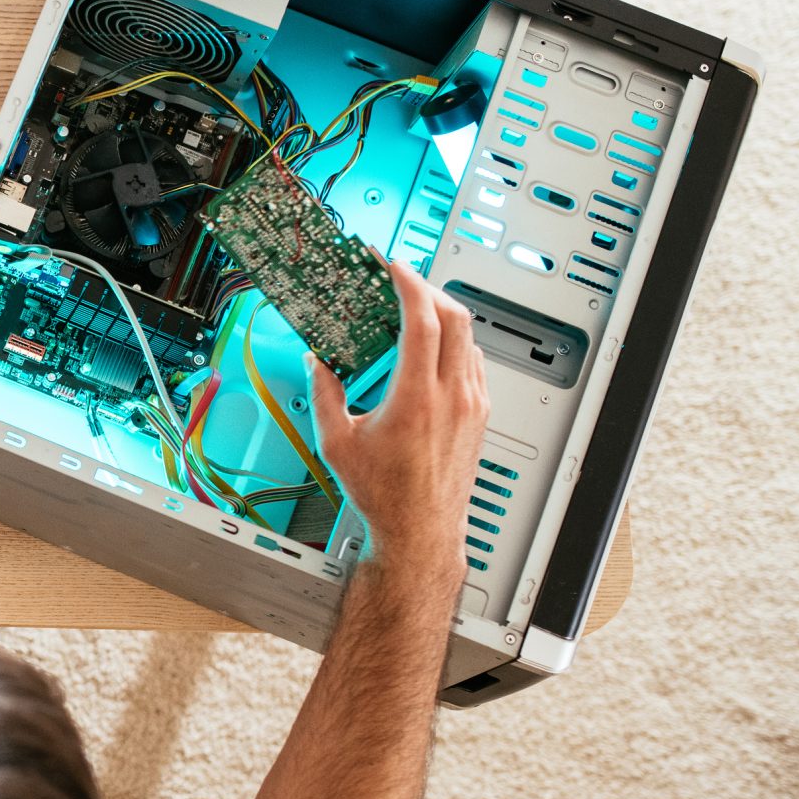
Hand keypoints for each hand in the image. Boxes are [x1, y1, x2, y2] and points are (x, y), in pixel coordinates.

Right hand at [309, 263, 490, 581]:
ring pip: (469, 338)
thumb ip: (324, 396)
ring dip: (444, 315)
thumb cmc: (385, 496)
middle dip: (428, 289)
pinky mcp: (480, 416)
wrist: (421, 531)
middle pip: (455, 317)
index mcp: (416, 397)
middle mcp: (452, 396)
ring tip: (417, 311)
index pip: (423, 320)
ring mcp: (472, 405)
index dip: (408, 284)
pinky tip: (435, 350)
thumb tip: (319, 365)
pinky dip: (456, 344)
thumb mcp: (337, 444)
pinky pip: (474, 363)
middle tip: (404, 280)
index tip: (393, 266)